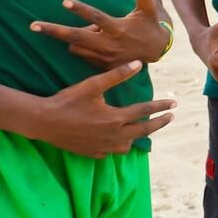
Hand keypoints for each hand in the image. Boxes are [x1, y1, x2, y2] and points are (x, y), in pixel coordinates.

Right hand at [31, 61, 175, 157]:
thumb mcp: (92, 85)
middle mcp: (112, 136)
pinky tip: (117, 139)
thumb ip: (117, 75)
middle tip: (170, 117)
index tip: (174, 104)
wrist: (43, 121)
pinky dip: (118, 145)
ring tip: (142, 128)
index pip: (145, 111)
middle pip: (144, 131)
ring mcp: (102, 147)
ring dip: (137, 136)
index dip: (161, 106)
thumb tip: (138, 64)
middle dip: (159, 123)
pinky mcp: (92, 153)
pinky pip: (111, 152)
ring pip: (128, 145)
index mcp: (115, 119)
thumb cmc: (67, 101)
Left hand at [32, 0, 168, 68]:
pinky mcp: (102, 65)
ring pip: (75, 47)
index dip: (80, 9)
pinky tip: (91, 42)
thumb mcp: (148, 10)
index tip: (64, 2)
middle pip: (75, 37)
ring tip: (86, 31)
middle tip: (33, 26)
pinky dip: (82, 48)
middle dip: (53, 31)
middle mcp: (108, 44)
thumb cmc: (149, 25)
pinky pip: (83, 55)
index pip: (96, 17)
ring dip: (73, 38)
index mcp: (117, 28)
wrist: (156, 51)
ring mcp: (103, 56)